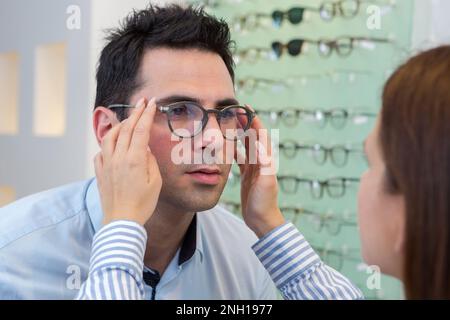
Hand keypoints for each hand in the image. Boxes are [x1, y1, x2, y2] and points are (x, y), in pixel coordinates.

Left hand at [94, 97, 161, 225]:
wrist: (122, 221)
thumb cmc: (142, 204)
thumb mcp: (155, 182)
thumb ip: (150, 161)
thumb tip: (145, 149)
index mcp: (134, 159)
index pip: (141, 130)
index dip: (147, 114)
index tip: (152, 103)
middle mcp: (118, 158)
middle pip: (126, 128)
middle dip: (135, 113)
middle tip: (142, 102)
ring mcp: (107, 164)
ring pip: (110, 136)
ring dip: (120, 125)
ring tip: (128, 120)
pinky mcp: (100, 172)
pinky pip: (101, 151)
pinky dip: (109, 143)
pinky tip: (114, 144)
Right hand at [235, 107, 284, 237]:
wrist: (262, 219)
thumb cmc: (264, 202)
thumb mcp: (265, 183)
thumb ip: (264, 166)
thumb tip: (261, 148)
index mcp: (265, 160)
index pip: (260, 135)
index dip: (253, 120)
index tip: (245, 107)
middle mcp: (260, 161)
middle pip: (252, 137)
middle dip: (245, 123)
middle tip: (233, 111)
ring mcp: (254, 168)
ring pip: (246, 146)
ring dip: (239, 134)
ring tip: (228, 124)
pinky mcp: (247, 176)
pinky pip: (240, 159)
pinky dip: (234, 150)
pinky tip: (226, 146)